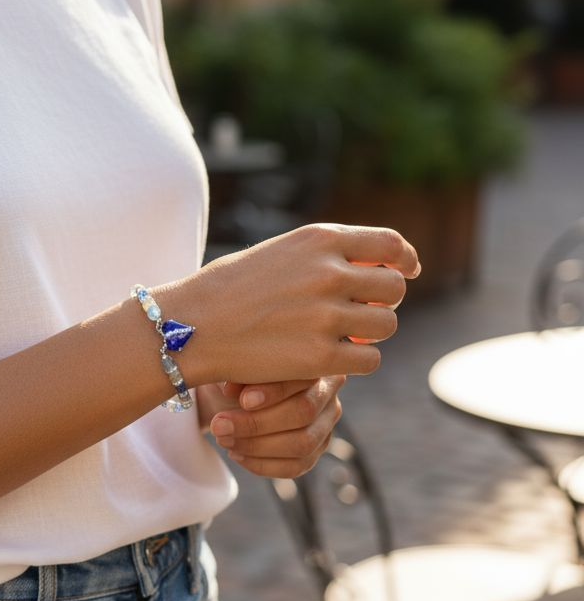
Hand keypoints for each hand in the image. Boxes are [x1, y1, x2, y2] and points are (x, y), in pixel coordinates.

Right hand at [154, 222, 420, 386]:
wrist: (192, 325)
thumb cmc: (233, 288)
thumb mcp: (283, 252)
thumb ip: (328, 255)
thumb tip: (382, 268)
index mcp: (320, 239)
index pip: (390, 244)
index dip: (405, 260)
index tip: (407, 271)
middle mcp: (329, 272)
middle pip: (392, 288)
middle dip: (384, 302)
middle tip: (363, 312)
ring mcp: (327, 315)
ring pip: (385, 326)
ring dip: (370, 333)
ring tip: (343, 336)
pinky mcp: (320, 356)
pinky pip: (368, 359)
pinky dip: (357, 361)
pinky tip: (334, 358)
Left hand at [206, 376, 344, 478]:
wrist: (231, 394)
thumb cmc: (237, 373)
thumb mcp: (236, 366)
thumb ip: (239, 373)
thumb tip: (231, 390)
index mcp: (314, 364)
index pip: (302, 379)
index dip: (273, 392)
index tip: (242, 401)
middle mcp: (328, 393)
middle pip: (304, 413)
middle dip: (257, 423)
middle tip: (220, 425)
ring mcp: (325, 425)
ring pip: (302, 444)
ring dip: (257, 446)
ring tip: (224, 439)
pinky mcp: (314, 451)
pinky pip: (295, 467)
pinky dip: (262, 464)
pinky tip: (237, 453)